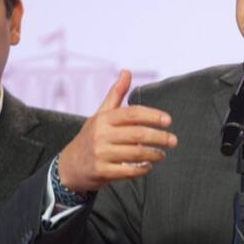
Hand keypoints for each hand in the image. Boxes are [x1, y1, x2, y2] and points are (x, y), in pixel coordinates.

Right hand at [57, 69, 176, 193]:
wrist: (70, 165)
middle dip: (159, 137)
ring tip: (162, 154)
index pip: (132, 114)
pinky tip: (148, 166)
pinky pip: (128, 171)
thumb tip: (126, 71)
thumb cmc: (91, 136)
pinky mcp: (102, 171)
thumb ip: (116, 94)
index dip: (152, 116)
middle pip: (137, 135)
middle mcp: (101, 135)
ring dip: (153, 154)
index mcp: (104, 119)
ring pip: (135, 154)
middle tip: (173, 140)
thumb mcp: (101, 114)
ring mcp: (101, 154)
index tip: (168, 120)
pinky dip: (142, 169)